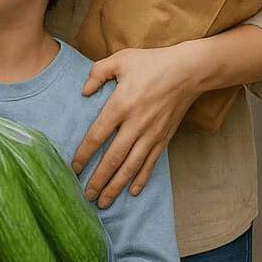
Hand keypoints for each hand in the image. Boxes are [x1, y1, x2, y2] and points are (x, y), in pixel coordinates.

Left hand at [71, 43, 201, 207]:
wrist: (189, 71)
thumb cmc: (152, 63)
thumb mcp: (120, 59)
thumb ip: (97, 73)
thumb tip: (83, 92)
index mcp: (121, 105)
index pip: (97, 135)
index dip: (84, 154)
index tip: (73, 168)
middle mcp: (136, 124)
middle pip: (113, 158)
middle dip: (98, 180)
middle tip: (85, 197)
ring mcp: (152, 134)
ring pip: (131, 166)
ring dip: (117, 186)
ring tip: (104, 202)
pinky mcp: (164, 138)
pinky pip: (150, 163)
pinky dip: (141, 178)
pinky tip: (132, 191)